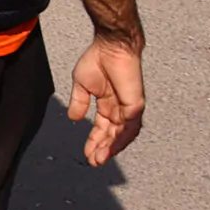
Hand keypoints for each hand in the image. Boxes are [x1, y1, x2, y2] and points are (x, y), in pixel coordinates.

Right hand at [66, 37, 144, 165]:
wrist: (111, 47)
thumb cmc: (97, 60)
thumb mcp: (81, 84)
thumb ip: (79, 102)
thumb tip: (74, 119)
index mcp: (107, 104)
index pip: (102, 128)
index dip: (94, 141)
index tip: (86, 154)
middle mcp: (120, 109)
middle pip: (113, 135)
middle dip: (103, 149)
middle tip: (93, 162)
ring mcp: (129, 109)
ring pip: (122, 135)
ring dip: (112, 148)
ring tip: (100, 158)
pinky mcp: (135, 105)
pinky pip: (130, 126)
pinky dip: (121, 138)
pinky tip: (112, 147)